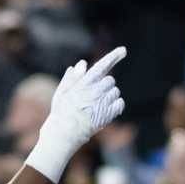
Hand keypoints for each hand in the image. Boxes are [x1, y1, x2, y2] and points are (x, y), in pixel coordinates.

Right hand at [28, 48, 127, 176]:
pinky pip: (120, 103)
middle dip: (104, 85)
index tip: (123, 50)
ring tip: (96, 105)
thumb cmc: (61, 112)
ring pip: (115, 92)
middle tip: (94, 95)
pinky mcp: (108, 114)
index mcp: (84, 83)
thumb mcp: (62, 92)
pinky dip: (115, 105)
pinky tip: (105, 110)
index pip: (101, 66)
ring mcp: (102, 103)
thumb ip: (73, 77)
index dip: (113, 56)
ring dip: (109, 96)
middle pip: (110, 80)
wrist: (64, 133)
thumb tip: (82, 64)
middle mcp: (95, 91)